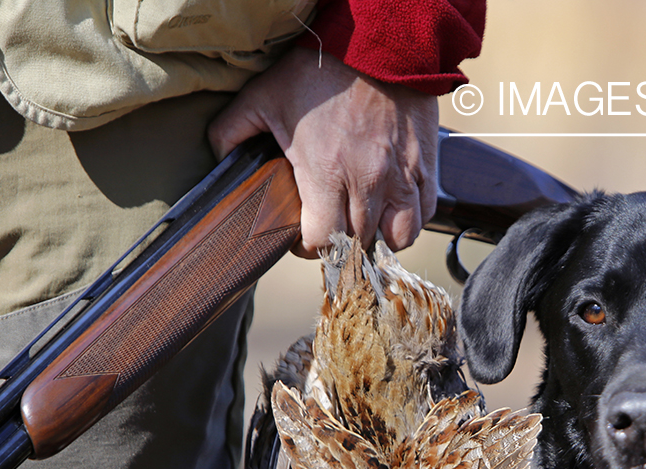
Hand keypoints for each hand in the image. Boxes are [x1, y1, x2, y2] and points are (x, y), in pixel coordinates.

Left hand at [208, 47, 438, 255]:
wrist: (381, 43)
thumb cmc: (323, 70)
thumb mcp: (263, 96)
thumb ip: (231, 131)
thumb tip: (219, 159)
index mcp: (327, 174)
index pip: (322, 241)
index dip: (308, 247)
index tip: (303, 236)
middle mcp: (368, 183)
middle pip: (357, 244)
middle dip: (340, 244)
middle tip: (330, 229)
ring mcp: (402, 178)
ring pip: (397, 239)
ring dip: (378, 238)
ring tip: (365, 225)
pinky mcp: (426, 169)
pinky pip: (424, 216)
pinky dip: (409, 222)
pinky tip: (392, 209)